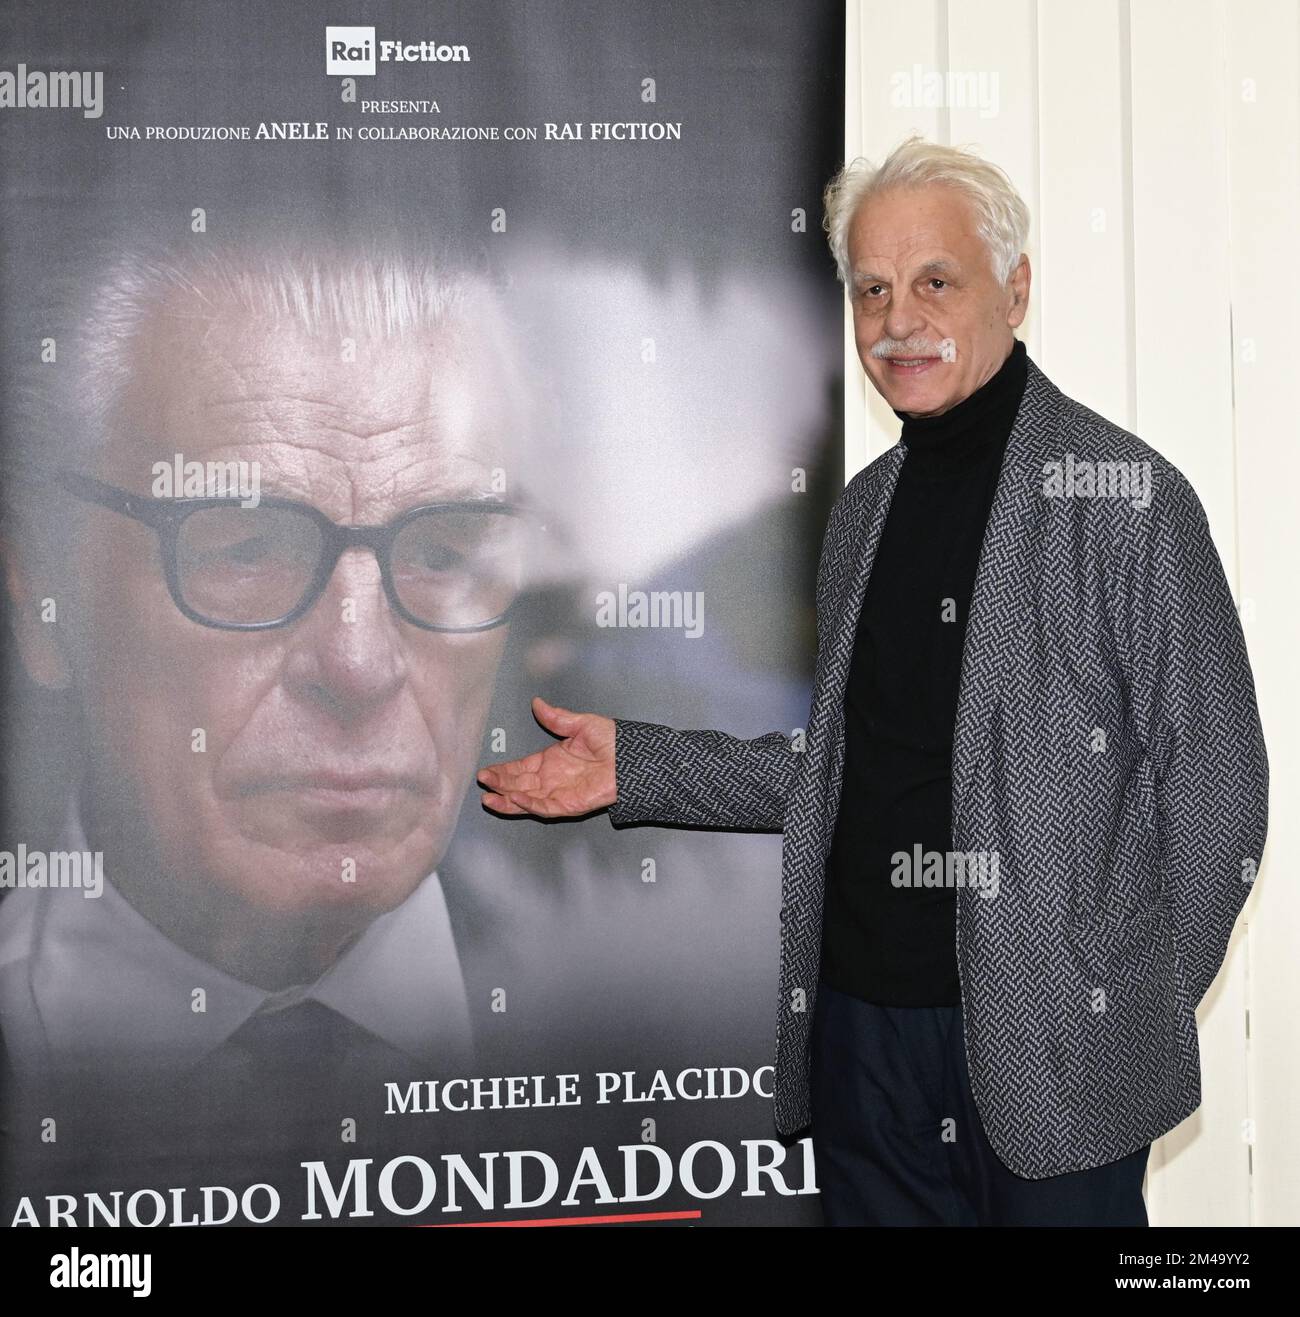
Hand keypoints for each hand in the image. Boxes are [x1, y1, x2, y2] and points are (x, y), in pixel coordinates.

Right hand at [477, 696, 616, 817]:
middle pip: (518, 785)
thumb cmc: (614, 742)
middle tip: (482, 781)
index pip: (520, 768)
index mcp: (552, 761)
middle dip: (499, 784)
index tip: (486, 771)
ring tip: (488, 797)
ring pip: (526, 800)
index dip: (503, 770)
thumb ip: (557, 718)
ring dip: (507, 800)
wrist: (634, 759)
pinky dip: (528, 804)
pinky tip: (514, 798)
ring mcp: (559, 793)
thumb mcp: (581, 724)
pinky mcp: (569, 805)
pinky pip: (544, 807)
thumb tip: (537, 703)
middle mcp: (552, 779)